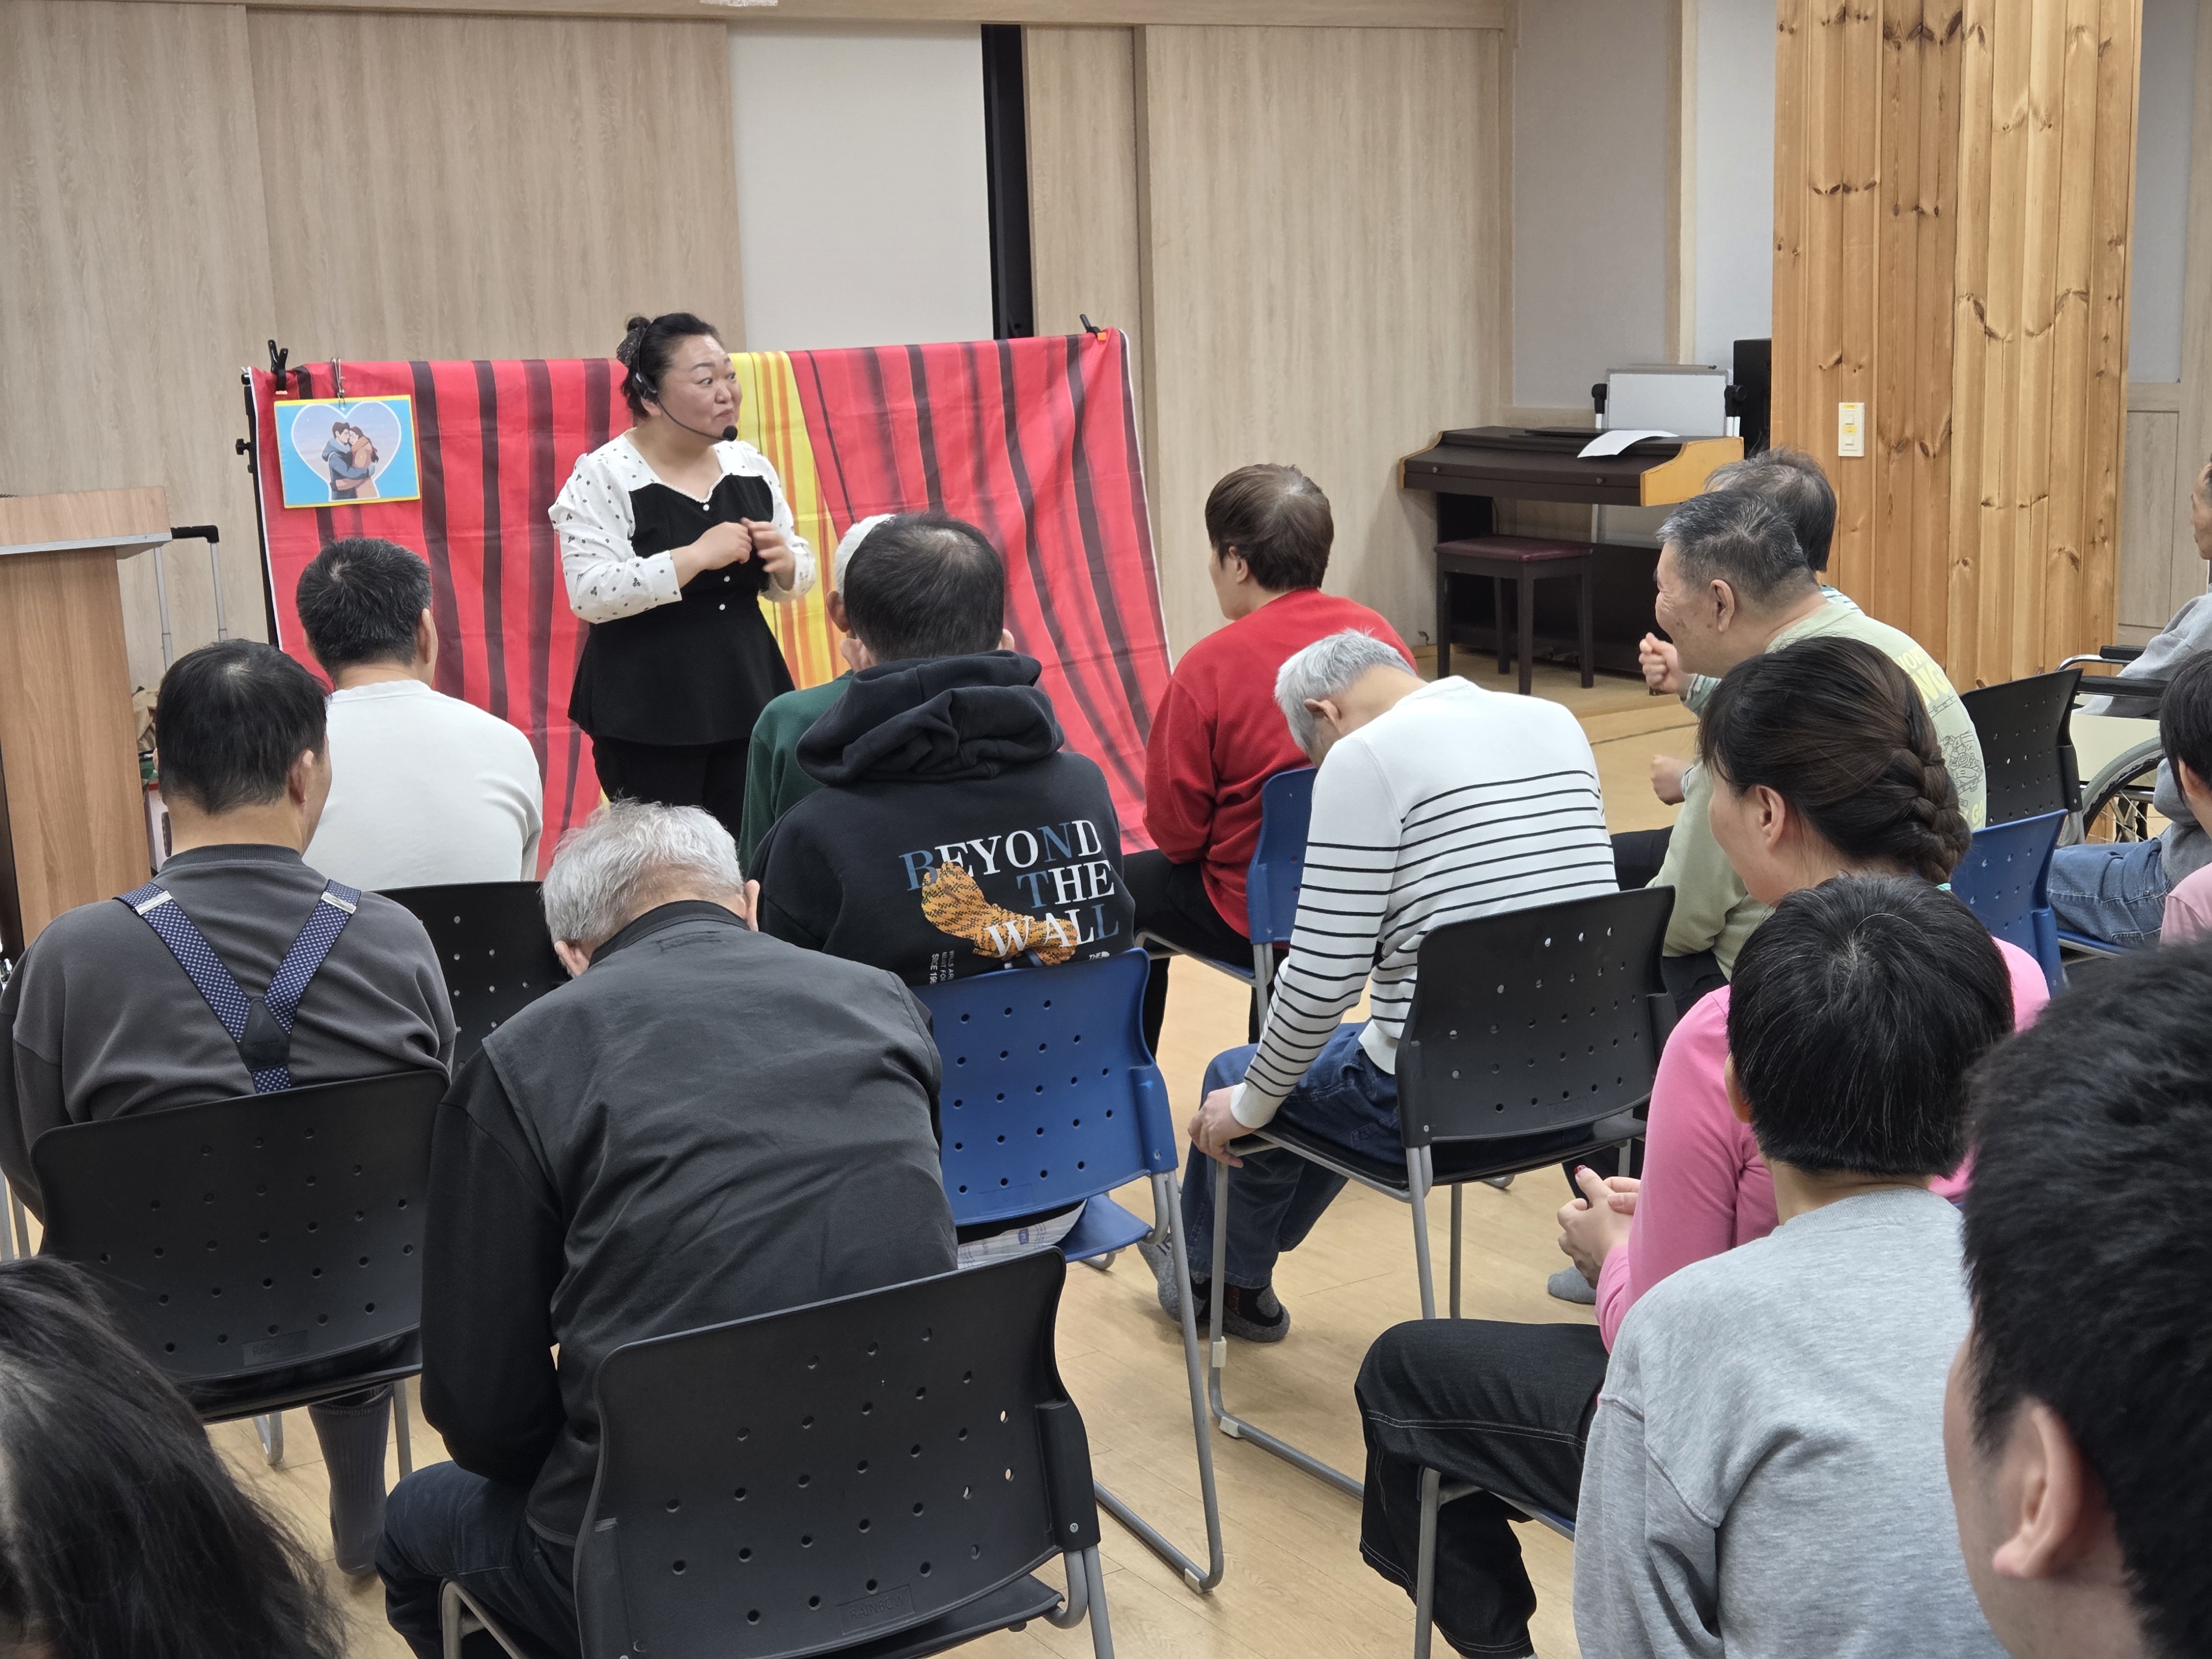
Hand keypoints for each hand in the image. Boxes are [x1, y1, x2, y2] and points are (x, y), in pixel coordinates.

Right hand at [671, 520, 753, 585]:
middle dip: (745, 545)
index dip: (743, 537)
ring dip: (745, 552)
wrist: (699, 554)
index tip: (739, 543)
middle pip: (748, 538)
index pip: (743, 529)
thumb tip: (731, 536)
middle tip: (739, 552)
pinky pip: (747, 555)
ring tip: (738, 557)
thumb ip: (725, 532)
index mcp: (727, 525)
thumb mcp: (715, 532)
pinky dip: (745, 559)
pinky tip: (739, 561)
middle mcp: (733, 531)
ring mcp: (736, 540)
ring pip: (748, 546)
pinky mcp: (737, 551)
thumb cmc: (704, 545)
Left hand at [745, 520, 795, 587]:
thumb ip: (753, 529)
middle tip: (755, 536)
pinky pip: (779, 565)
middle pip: (776, 536)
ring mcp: (783, 553)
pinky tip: (765, 568)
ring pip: (779, 550)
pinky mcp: (784, 564)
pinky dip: (773, 566)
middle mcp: (779, 542)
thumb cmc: (770, 547)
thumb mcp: (761, 538)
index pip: (769, 527)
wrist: (785, 563)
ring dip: (770, 551)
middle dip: (766, 535)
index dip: (760, 525)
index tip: (750, 526)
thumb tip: (743, 520)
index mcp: (773, 534)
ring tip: (760, 554)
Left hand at [1186, 1086, 1246, 1166]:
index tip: (1219, 1136)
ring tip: (1226, 1158)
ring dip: (1214, 1153)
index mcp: (1212, 1099)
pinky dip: (1224, 1158)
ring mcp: (1208, 1121)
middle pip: (1194, 1130)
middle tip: (1214, 1150)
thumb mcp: (1237, 1098)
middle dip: (1201, 1142)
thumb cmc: (1253, 1097)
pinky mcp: (1214, 1133)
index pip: (1203, 1117)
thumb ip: (1232, 1106)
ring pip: (1203, 1143)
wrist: (1255, 1098)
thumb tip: (1238, 1115)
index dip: (1206, 1129)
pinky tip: (1235, 1161)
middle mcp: (1206, 1109)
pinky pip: (1215, 1150)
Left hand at [1555, 1167, 1638, 1286]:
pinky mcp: (1595, 1280)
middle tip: (1594, 1224)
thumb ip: (1591, 1184)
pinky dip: (1599, 1264)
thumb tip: (1581, 1173)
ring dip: (1587, 1247)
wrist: (1627, 1265)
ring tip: (1604, 1242)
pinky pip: (1592, 1270)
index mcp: (1572, 1225)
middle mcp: (1573, 1246)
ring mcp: (1582, 1264)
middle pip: (1567, 1235)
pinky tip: (1612, 1261)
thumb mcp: (1605, 1200)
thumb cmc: (1616, 1231)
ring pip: (1579, 1253)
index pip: (1564, 1212)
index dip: (1574, 1206)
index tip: (1586, 1203)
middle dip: (1578, 1229)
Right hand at [1638, 633, 1685, 696]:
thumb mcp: (1668, 650)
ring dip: (1658, 669)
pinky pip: (1648, 679)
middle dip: (1655, 660)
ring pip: (1645, 669)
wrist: (1686, 676)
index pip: (1643, 646)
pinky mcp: (1653, 682)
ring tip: (1667, 670)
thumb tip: (1648, 634)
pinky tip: (1663, 678)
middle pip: (1642, 658)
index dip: (1644, 647)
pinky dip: (1657, 678)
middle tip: (1665, 661)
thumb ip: (1656, 643)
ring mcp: (1651, 672)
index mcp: (1656, 650)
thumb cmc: (1679, 660)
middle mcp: (1651, 660)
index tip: (1650, 650)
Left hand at [1650, 755, 1686, 805]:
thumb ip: (1667, 764)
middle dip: (1663, 779)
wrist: (1691, 782)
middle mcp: (1653, 775)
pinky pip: (1663, 797)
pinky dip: (1668, 796)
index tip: (1671, 771)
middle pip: (1657, 777)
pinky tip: (1677, 795)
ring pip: (1659, 787)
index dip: (1664, 769)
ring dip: (1665, 788)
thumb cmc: (1687, 769)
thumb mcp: (1676, 761)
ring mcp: (1656, 787)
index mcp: (1657, 763)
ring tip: (1677, 789)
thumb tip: (1667, 767)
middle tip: (1674, 780)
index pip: (1657, 766)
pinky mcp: (1660, 796)